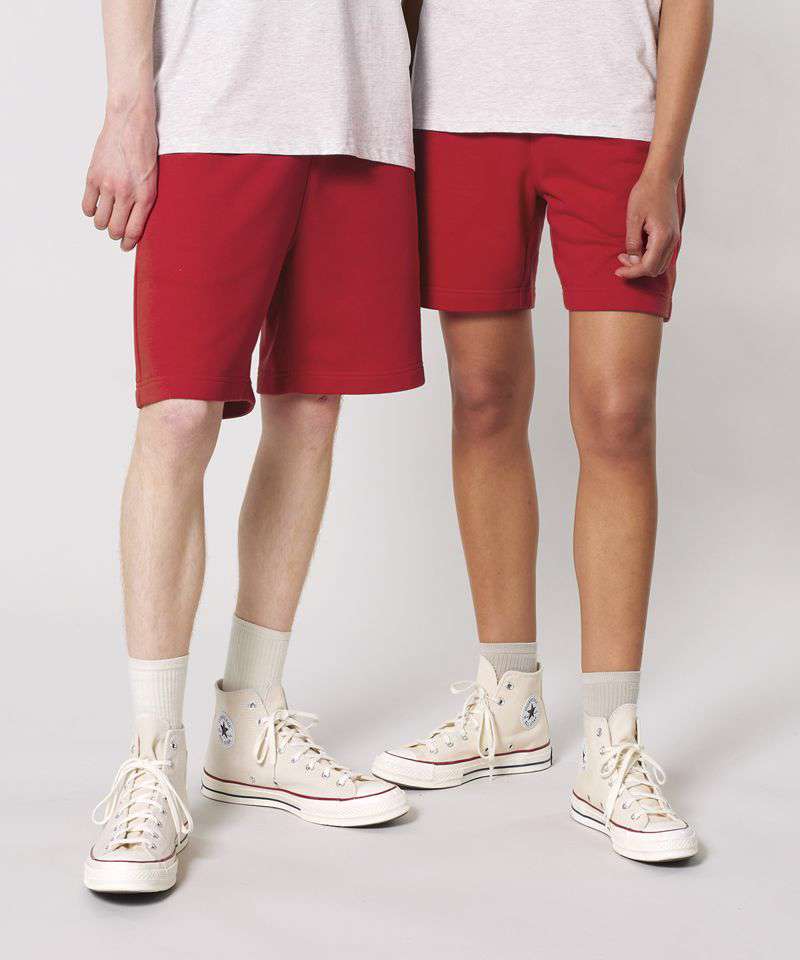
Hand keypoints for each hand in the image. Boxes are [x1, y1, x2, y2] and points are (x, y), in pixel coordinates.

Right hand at [82, 98, 157, 251]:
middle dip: (115, 234)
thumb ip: (144, 199)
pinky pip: (87, 205)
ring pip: (100, 220)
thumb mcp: (153, 178)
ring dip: (102, 223)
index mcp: (145, 196)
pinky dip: (90, 210)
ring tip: (106, 217)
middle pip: (114, 229)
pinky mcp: (93, 176)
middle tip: (115, 231)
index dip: (128, 242)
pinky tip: (95, 207)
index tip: (125, 245)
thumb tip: (134, 221)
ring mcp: (108, 185)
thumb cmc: (145, 148)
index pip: (134, 230)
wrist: (130, 123)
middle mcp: (126, 193)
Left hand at [616, 173, 680, 279]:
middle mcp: (672, 240)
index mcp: (662, 236)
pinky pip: (662, 255)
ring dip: (643, 264)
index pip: (647, 266)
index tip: (617, 270)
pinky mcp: (673, 235)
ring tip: (627, 254)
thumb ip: (633, 242)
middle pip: (655, 269)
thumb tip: (632, 260)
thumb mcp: (633, 218)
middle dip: (636, 269)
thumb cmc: (646, 194)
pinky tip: (638, 248)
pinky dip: (649, 257)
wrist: (661, 178)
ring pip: (660, 264)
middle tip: (621, 258)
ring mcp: (674, 237)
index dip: (631, 272)